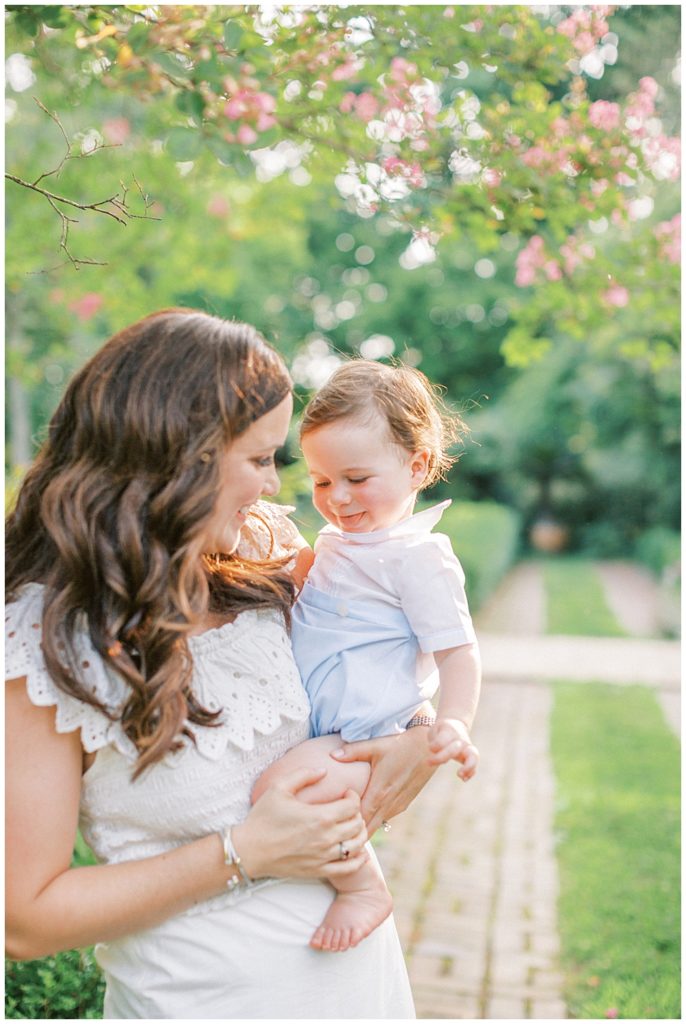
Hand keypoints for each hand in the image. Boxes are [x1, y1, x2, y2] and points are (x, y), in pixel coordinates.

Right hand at [232, 767, 368, 883]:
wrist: (249, 850)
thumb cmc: (263, 818)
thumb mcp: (279, 788)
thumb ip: (303, 775)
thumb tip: (323, 771)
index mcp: (320, 816)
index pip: (352, 805)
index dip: (353, 796)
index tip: (346, 793)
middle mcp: (326, 838)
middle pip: (357, 824)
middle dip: (357, 813)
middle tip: (348, 808)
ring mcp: (324, 857)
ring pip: (357, 845)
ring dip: (360, 833)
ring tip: (352, 826)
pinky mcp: (319, 870)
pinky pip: (348, 868)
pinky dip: (359, 860)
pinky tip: (359, 852)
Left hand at [330, 729, 436, 833]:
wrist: (429, 748)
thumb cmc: (400, 744)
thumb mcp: (376, 745)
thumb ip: (353, 751)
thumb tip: (333, 755)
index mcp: (380, 792)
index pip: (360, 820)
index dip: (347, 824)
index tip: (334, 821)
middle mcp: (390, 804)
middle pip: (368, 828)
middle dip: (354, 831)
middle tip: (337, 828)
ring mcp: (398, 805)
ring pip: (378, 825)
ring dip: (364, 826)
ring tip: (347, 823)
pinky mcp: (405, 803)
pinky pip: (386, 818)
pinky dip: (375, 819)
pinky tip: (365, 813)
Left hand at [427, 718, 478, 779]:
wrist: (457, 726)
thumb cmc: (442, 731)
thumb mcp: (435, 731)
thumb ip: (435, 742)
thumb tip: (436, 751)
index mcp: (449, 731)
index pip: (441, 741)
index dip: (433, 747)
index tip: (428, 751)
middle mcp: (461, 740)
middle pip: (456, 748)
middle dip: (443, 756)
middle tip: (429, 762)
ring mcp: (467, 748)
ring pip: (474, 756)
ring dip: (468, 766)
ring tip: (459, 774)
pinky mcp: (471, 757)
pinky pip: (474, 765)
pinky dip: (471, 773)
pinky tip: (464, 779)